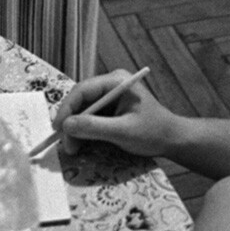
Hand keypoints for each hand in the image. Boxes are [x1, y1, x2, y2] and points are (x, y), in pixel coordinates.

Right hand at [53, 70, 177, 157]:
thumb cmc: (152, 132)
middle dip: (71, 122)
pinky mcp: (110, 109)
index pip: (83, 90)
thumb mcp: (123, 131)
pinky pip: (90, 117)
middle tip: (64, 144)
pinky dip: (83, 131)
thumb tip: (66, 125)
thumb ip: (95, 127)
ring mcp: (110, 96)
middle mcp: (111, 84)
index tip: (58, 128)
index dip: (67, 108)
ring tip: (72, 149)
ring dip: (75, 129)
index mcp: (116, 81)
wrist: (172, 139)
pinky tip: (79, 144)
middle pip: (81, 100)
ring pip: (83, 110)